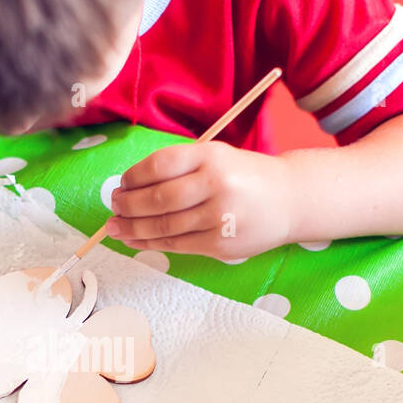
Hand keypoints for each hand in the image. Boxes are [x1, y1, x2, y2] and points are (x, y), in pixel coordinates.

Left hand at [104, 142, 295, 260]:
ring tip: (115, 226)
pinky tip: (134, 240)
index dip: (133, 177)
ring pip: (162, 226)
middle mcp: (215, 185)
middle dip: (127, 205)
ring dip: (131, 228)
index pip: (159, 166)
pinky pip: (175, 245)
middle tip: (114, 207)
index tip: (122, 184)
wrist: (289, 200)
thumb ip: (177, 168)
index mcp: (210, 157)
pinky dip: (148, 244)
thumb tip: (129, 189)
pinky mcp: (219, 244)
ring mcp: (218, 217)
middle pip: (157, 199)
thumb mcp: (215, 158)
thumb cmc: (243, 177)